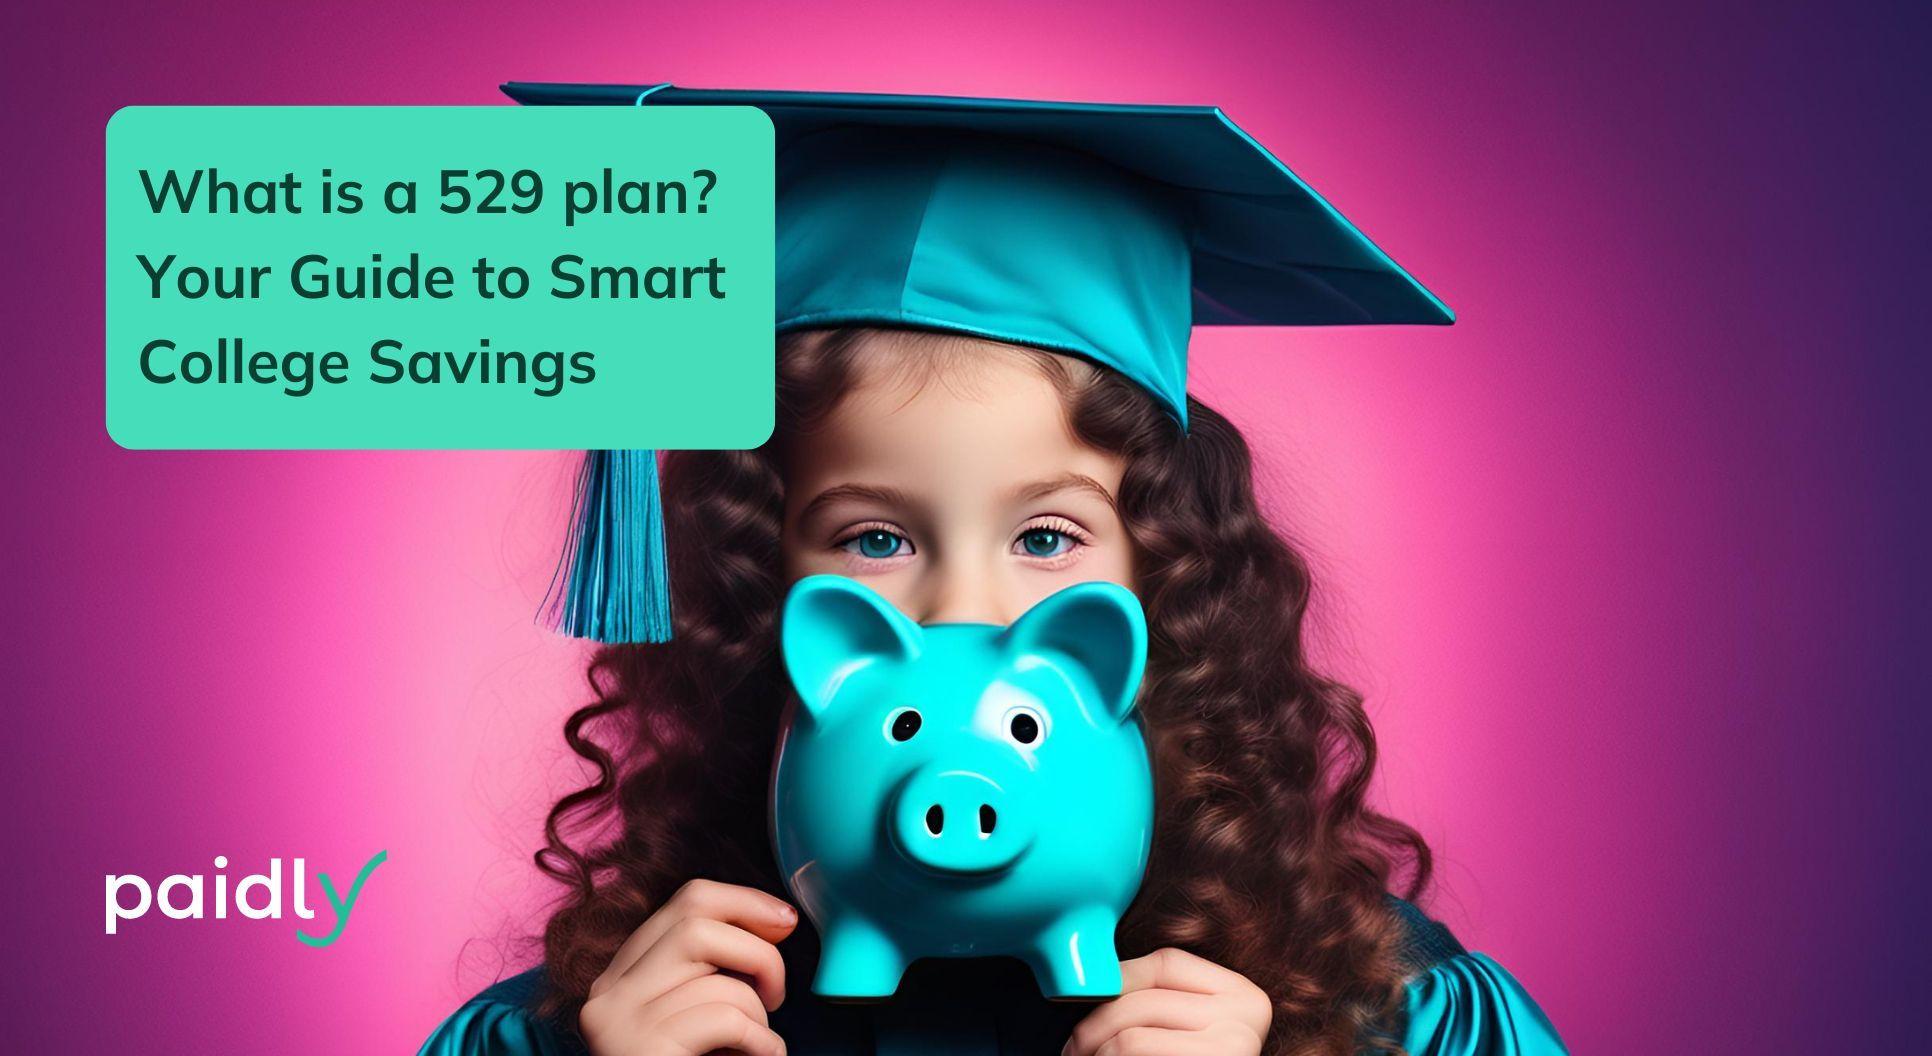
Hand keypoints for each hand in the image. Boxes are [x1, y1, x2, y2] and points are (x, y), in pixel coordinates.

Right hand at [579, 879, 798, 1055]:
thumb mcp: (697, 1018)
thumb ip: (713, 973)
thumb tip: (774, 921)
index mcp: (619, 978)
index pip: (685, 901)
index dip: (745, 902)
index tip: (784, 922)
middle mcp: (607, 993)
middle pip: (696, 919)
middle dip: (758, 950)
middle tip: (778, 994)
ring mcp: (617, 1022)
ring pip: (716, 973)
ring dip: (760, 1011)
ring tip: (758, 1045)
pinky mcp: (640, 1049)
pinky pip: (725, 1018)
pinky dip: (761, 1040)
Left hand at [1062, 948, 1271, 1055]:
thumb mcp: (1193, 1030)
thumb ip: (1162, 1004)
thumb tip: (1097, 980)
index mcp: (1244, 997)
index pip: (1167, 962)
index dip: (1119, 978)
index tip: (1090, 999)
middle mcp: (1245, 1019)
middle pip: (1143, 998)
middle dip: (1094, 1023)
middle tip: (1073, 1049)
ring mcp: (1232, 1047)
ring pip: (1131, 1033)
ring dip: (1094, 1050)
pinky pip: (1134, 1051)